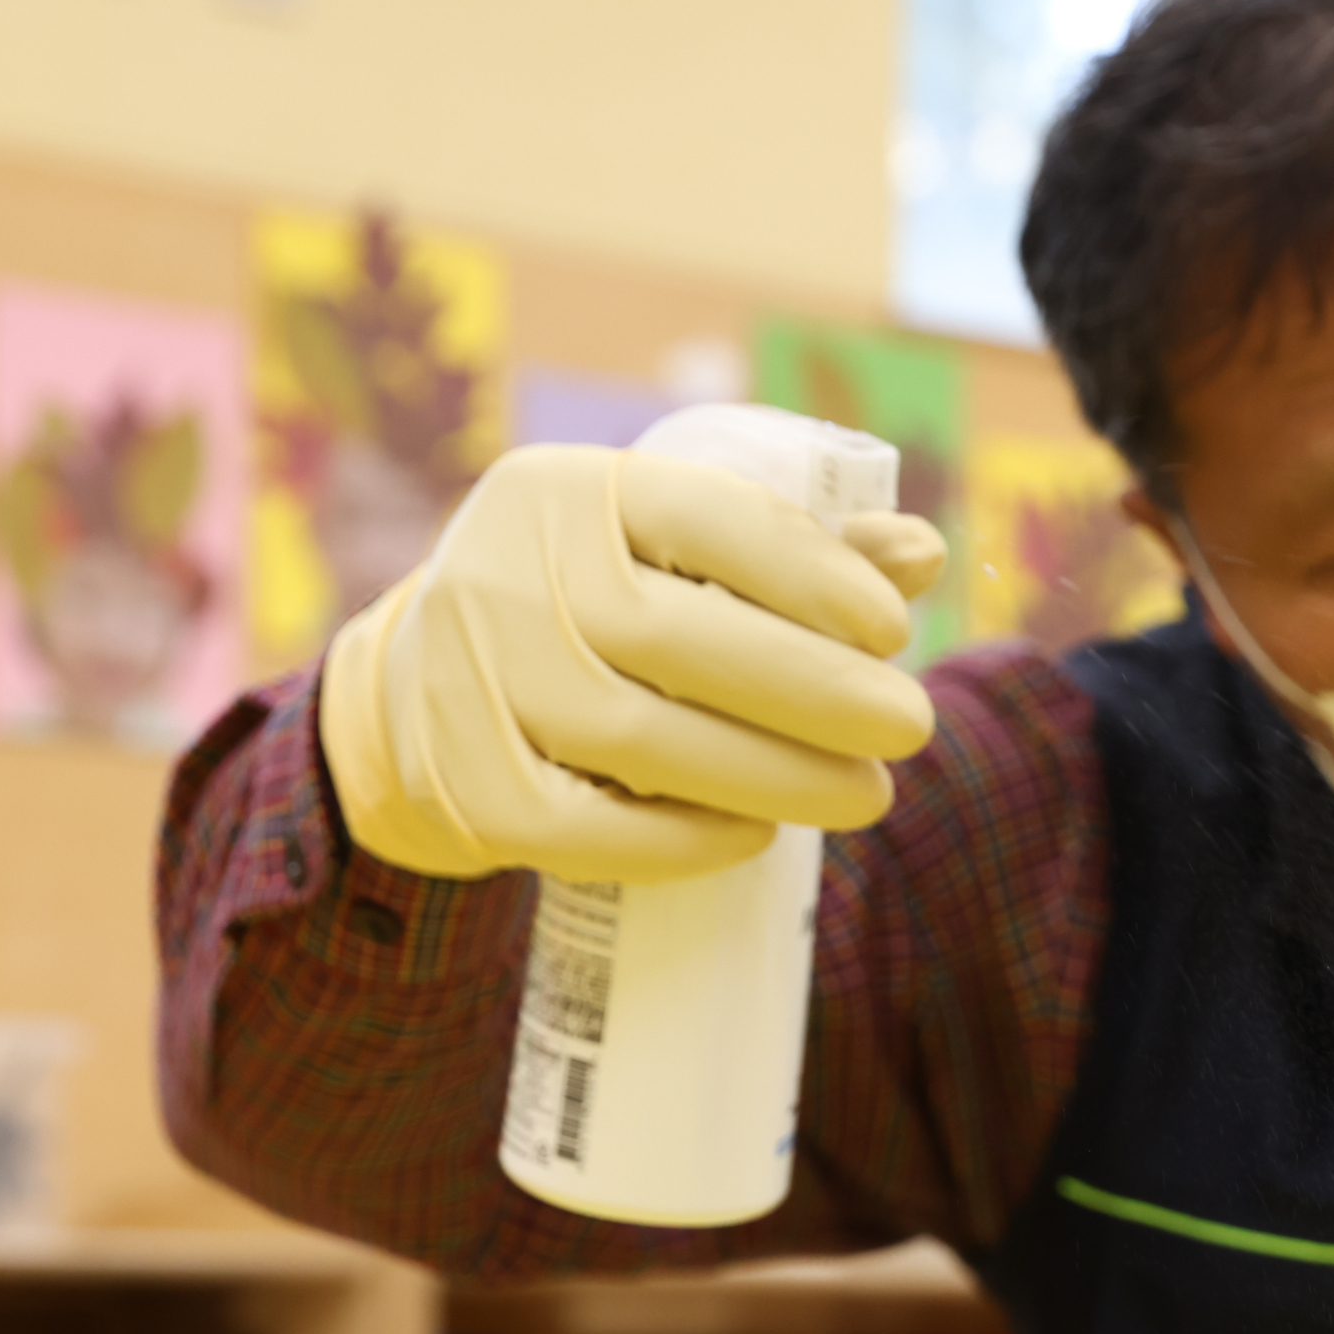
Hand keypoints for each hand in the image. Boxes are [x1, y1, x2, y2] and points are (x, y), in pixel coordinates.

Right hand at [317, 445, 945, 883]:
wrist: (410, 699)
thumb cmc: (585, 615)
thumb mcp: (664, 558)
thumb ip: (791, 553)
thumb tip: (923, 554)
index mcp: (567, 494)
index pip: (703, 516)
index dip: (807, 571)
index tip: (893, 627)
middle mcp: (506, 575)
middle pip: (679, 638)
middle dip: (814, 688)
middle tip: (911, 727)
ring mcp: (473, 684)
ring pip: (641, 739)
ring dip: (772, 774)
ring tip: (865, 796)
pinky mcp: (466, 788)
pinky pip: (586, 828)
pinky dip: (682, 840)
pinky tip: (757, 838)